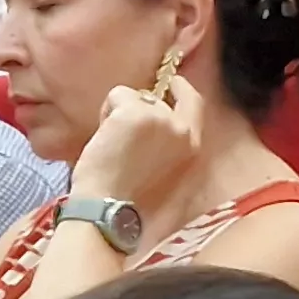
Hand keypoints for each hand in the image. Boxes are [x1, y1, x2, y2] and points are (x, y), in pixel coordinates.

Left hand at [69, 71, 204, 217]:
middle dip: (138, 109)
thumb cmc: (131, 207)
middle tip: (119, 131)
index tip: (173, 85)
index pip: (196, 105)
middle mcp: (183, 131)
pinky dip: (105, 112)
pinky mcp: (135, 114)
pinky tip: (103, 139)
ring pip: (136, 97)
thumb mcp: (169, 180)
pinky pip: (117, 95)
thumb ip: (172, 150)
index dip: (182, 91)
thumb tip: (156, 131)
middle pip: (159, 100)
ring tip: (110, 144)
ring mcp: (161, 120)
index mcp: (195, 149)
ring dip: (119, 113)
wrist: (109, 214)